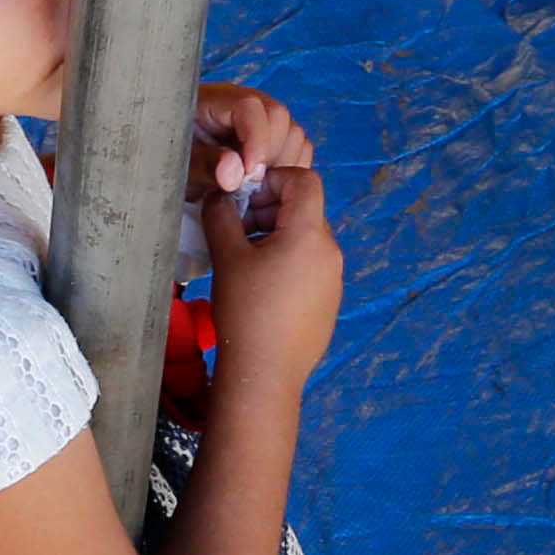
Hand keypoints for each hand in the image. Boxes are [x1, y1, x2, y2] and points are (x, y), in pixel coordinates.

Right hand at [188, 83, 338, 394]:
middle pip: (305, 210)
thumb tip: (220, 195)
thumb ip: (221, 215)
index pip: (304, 181)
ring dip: (276, 236)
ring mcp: (334, 279)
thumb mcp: (227, 256)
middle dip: (269, 210)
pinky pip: (310, 267)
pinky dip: (287, 262)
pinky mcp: (329, 302)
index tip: (245, 199)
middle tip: (237, 230)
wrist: (265, 373)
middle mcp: (330, 252)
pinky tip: (261, 288)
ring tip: (245, 261)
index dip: (274, 180)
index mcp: (310, 234)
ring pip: (306, 239)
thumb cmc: (246, 310)